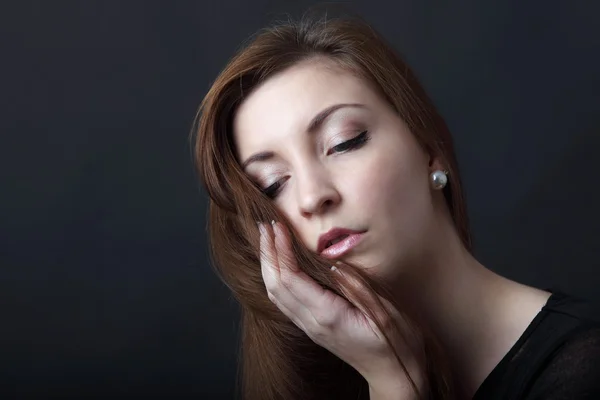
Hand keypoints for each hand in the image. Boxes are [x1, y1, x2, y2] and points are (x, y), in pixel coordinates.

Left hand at [258, 220, 424, 394]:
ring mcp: (310, 327)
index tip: (278, 226)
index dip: (280, 251)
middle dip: (267, 254)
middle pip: (275, 286)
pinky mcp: (313, 328)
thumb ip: (359, 289)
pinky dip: (276, 278)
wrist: (394, 376)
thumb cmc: (397, 344)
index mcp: (328, 315)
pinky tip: (278, 265)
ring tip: (266, 240)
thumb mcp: (386, 314)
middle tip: (264, 226)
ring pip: (275, 295)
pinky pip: (284, 302)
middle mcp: (312, 322)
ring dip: (268, 265)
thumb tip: (334, 265)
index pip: (291, 279)